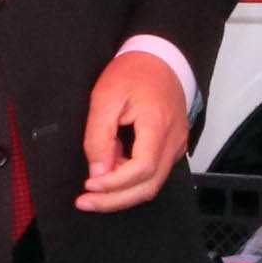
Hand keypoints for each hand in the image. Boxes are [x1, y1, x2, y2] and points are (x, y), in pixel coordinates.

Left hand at [75, 49, 190, 213]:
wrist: (160, 59)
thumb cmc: (133, 73)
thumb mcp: (105, 97)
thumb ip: (99, 136)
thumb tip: (98, 171)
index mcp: (158, 126)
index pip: (142, 169)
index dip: (115, 183)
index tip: (89, 184)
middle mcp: (173, 142)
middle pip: (149, 186)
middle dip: (115, 200)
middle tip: (85, 202)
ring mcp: (176, 147)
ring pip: (152, 185)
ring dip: (122, 194)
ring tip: (93, 192)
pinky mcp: (172, 148)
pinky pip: (154, 174)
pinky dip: (130, 182)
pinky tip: (111, 176)